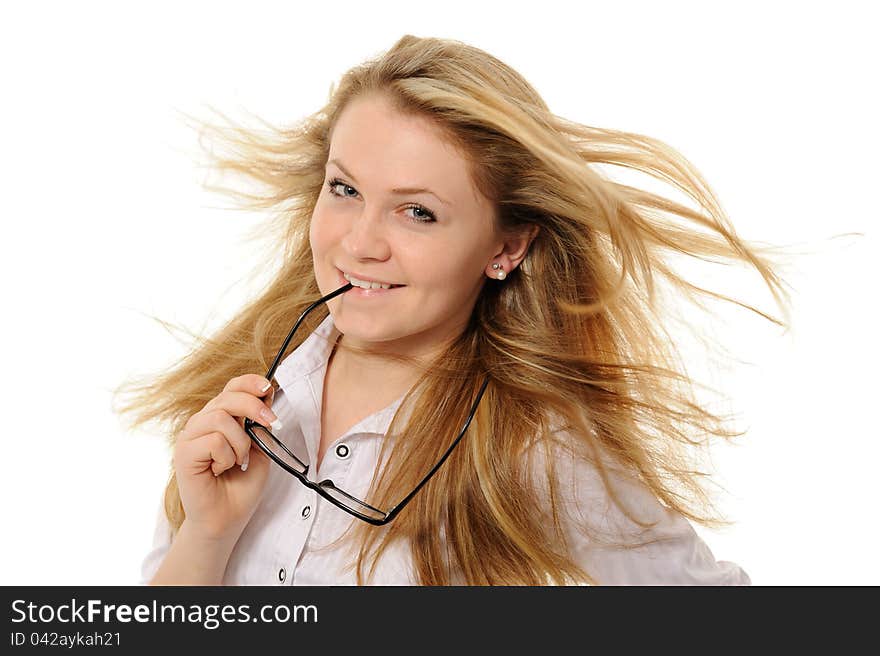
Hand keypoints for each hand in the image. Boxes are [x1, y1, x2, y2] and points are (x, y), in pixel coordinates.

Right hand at [172, 374, 279, 541]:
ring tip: (238, 461)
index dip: (249, 383)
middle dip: (254, 407)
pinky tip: (220, 470)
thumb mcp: (260, 450)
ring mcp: (190, 437)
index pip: (231, 387)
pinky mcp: (183, 453)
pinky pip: (213, 440)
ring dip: (240, 443)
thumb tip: (266, 396)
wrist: (226, 520)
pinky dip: (226, 456)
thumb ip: (260, 425)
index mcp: (218, 419)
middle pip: (227, 396)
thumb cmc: (240, 487)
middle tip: (271, 423)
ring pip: (221, 418)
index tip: (268, 389)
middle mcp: (201, 423)